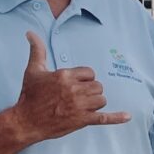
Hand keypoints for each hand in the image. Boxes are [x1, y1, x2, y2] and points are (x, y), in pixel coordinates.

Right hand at [12, 30, 129, 142]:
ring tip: (82, 106)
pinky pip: (104, 118)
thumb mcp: (33, 70)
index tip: (75, 85)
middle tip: (77, 97)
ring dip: (95, 103)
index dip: (85, 79)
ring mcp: (79, 106)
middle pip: (98, 86)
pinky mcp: (81, 120)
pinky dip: (116, 118)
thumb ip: (37, 50)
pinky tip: (127, 116)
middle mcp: (74, 90)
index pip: (89, 73)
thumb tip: (30, 32)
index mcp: (65, 75)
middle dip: (91, 91)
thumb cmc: (29, 95)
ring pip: (101, 100)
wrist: (26, 121)